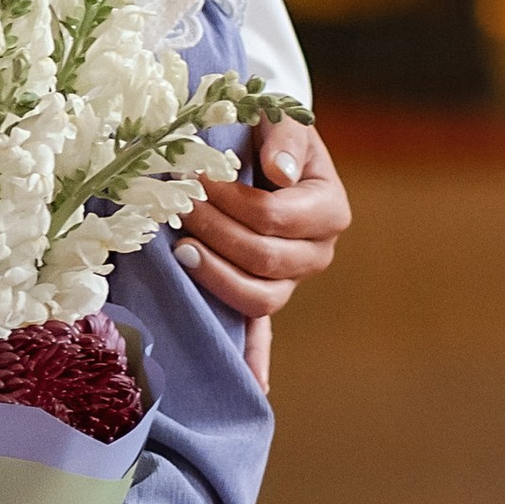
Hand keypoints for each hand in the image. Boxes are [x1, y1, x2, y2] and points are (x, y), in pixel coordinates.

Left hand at [180, 114, 348, 359]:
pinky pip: (262, 335)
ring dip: (215, 276)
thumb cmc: (266, 132)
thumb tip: (277, 173)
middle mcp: (316, 251)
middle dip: (213, 231)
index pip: (274, 217)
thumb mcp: (278, 116)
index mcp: (327, 208)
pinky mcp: (264, 295)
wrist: (259, 150)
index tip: (192, 178)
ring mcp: (290, 280)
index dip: (230, 201)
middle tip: (176, 205)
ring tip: (180, 250)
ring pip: (259, 297)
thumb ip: (282, 134)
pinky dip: (256, 362)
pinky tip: (250, 386)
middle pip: (263, 258)